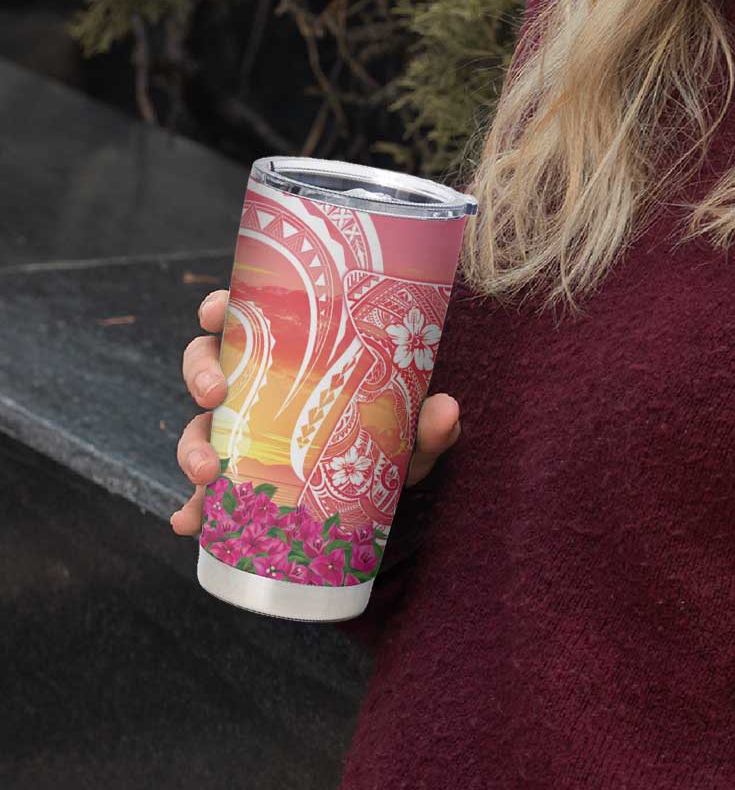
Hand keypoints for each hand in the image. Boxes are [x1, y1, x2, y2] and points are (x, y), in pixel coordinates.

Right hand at [169, 289, 461, 534]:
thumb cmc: (391, 437)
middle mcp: (259, 387)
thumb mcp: (409, 431)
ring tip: (206, 474)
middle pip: (208, 365)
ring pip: (200, 426)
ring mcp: (244, 433)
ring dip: (192, 447)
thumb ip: (427, 424)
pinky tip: (189, 523)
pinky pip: (206, 491)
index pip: (247, 318)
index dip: (220, 309)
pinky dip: (192, 508)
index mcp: (291, 355)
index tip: (215, 311)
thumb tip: (447, 410)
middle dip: (199, 376)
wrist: (385, 489)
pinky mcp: (241, 480)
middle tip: (214, 396)